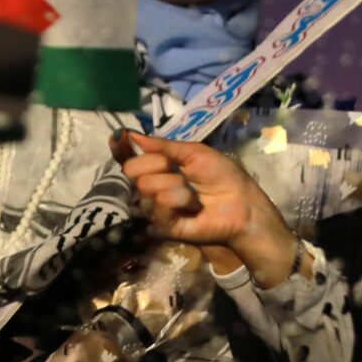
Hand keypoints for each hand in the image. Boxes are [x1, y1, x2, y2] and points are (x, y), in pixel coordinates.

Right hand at [114, 132, 299, 286]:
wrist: (242, 204)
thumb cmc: (223, 176)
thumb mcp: (194, 153)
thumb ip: (163, 146)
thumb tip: (132, 134)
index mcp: (158, 169)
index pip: (130, 158)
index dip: (121, 147)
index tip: (119, 137)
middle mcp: (152, 188)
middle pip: (132, 170)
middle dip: (157, 164)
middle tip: (178, 170)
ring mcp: (156, 208)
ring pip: (145, 186)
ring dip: (174, 184)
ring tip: (193, 194)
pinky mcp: (163, 226)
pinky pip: (158, 205)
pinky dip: (177, 199)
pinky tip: (191, 206)